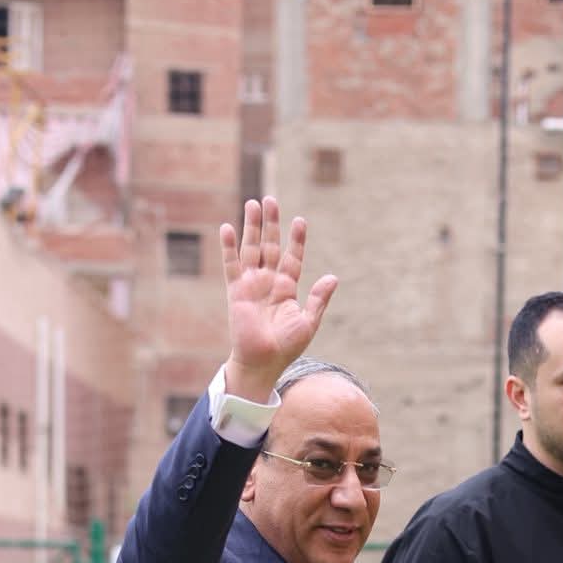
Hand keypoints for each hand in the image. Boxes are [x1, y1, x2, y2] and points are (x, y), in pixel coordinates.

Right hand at [220, 197, 338, 401]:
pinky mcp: (236, 291)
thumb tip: (333, 277)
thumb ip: (319, 299)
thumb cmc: (287, 348)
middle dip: (271, 223)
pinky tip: (228, 228)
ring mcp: (252, 284)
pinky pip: (232, 265)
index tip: (300, 221)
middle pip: (270, 246)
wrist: (264, 362)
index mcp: (287, 288)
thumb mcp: (308, 322)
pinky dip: (229, 247)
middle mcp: (269, 282)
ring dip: (252, 227)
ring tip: (253, 204)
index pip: (292, 257)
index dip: (296, 240)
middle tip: (271, 200)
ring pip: (252, 249)